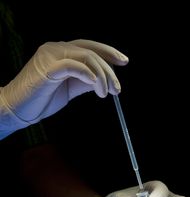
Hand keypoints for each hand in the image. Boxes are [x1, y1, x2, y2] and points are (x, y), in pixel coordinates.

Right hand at [0, 39, 127, 137]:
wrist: (19, 110)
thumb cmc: (41, 100)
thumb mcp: (70, 89)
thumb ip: (85, 82)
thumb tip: (104, 80)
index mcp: (61, 52)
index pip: (89, 47)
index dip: (108, 52)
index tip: (123, 62)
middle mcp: (56, 49)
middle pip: (91, 51)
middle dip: (109, 69)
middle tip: (117, 88)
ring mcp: (51, 56)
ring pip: (86, 57)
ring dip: (102, 76)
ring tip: (108, 93)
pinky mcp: (47, 69)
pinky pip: (74, 66)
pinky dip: (89, 75)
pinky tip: (97, 87)